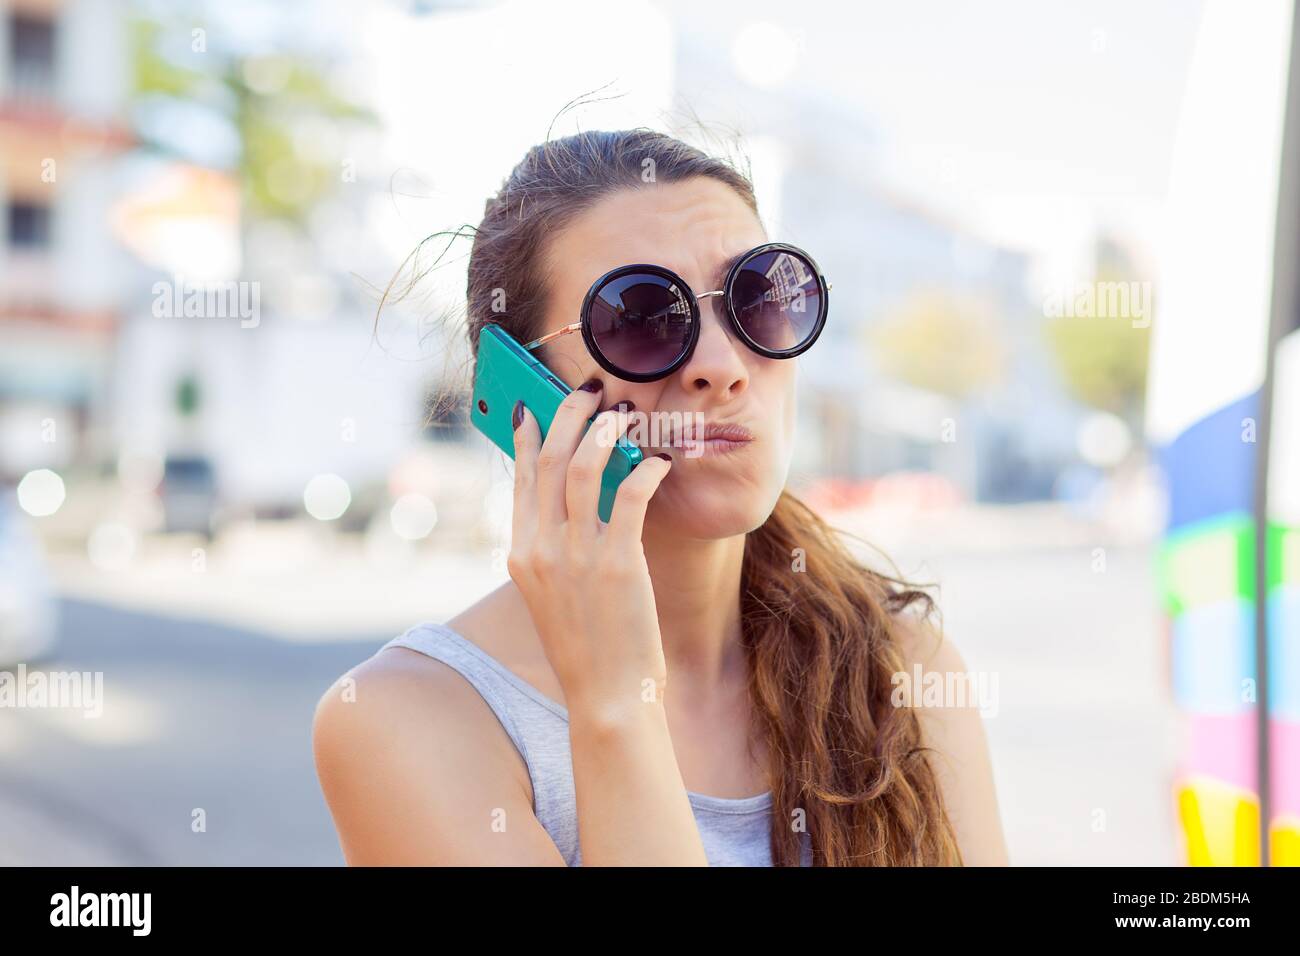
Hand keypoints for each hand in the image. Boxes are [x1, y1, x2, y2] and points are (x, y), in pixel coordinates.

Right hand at [507, 381, 673, 718]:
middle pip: (547, 459)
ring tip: (625, 416)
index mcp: (521, 554)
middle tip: (591, 392)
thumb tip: (571, 503)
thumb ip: (553, 550)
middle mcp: (542, 549)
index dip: (526, 435)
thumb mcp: (552, 595)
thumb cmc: (587, 647)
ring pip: (583, 467)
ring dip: (605, 432)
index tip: (533, 404)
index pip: (519, 478)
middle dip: (568, 415)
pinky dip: (645, 470)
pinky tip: (659, 463)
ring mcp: (578, 556)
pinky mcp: (618, 564)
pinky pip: (630, 495)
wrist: (606, 696)